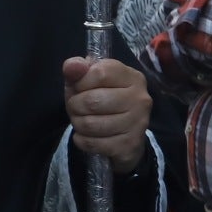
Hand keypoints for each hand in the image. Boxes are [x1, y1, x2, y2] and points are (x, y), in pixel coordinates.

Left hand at [64, 56, 149, 171]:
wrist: (123, 133)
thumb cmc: (102, 99)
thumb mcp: (87, 80)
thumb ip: (77, 69)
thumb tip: (71, 66)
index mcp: (132, 77)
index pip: (100, 73)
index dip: (80, 82)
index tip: (78, 88)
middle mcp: (140, 99)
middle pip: (92, 101)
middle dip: (74, 105)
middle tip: (76, 108)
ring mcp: (138, 123)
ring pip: (91, 124)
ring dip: (77, 123)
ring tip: (81, 120)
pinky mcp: (130, 145)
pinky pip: (93, 143)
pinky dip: (82, 140)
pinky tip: (86, 135)